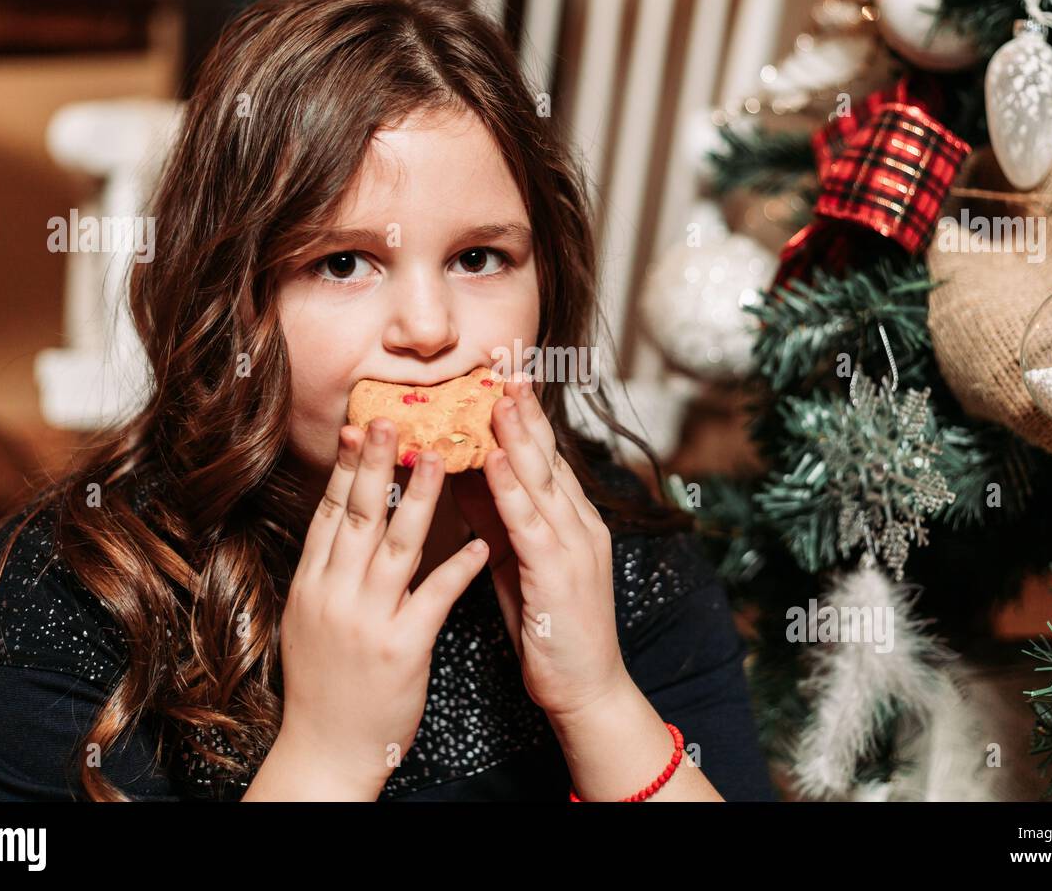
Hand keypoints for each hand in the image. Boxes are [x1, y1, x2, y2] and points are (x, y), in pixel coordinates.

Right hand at [271, 418, 488, 797]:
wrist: (324, 752)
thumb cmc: (324, 686)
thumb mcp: (310, 621)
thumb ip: (326, 573)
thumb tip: (337, 524)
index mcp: (311, 585)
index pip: (329, 514)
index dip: (347, 468)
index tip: (361, 427)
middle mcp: (334, 596)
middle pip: (358, 516)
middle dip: (377, 464)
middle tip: (395, 419)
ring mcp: (367, 620)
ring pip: (397, 546)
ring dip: (420, 498)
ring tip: (443, 458)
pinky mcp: (400, 648)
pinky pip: (434, 597)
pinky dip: (459, 567)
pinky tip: (481, 543)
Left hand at [451, 377, 630, 722]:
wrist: (587, 690)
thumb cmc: (551, 631)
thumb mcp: (520, 565)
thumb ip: (498, 520)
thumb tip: (464, 476)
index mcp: (570, 522)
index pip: (544, 457)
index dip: (524, 414)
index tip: (502, 376)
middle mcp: (579, 524)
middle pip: (548, 454)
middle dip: (525, 407)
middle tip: (504, 362)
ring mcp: (575, 546)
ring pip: (543, 479)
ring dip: (518, 434)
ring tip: (498, 392)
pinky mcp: (562, 573)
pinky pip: (532, 522)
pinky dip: (512, 486)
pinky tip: (494, 459)